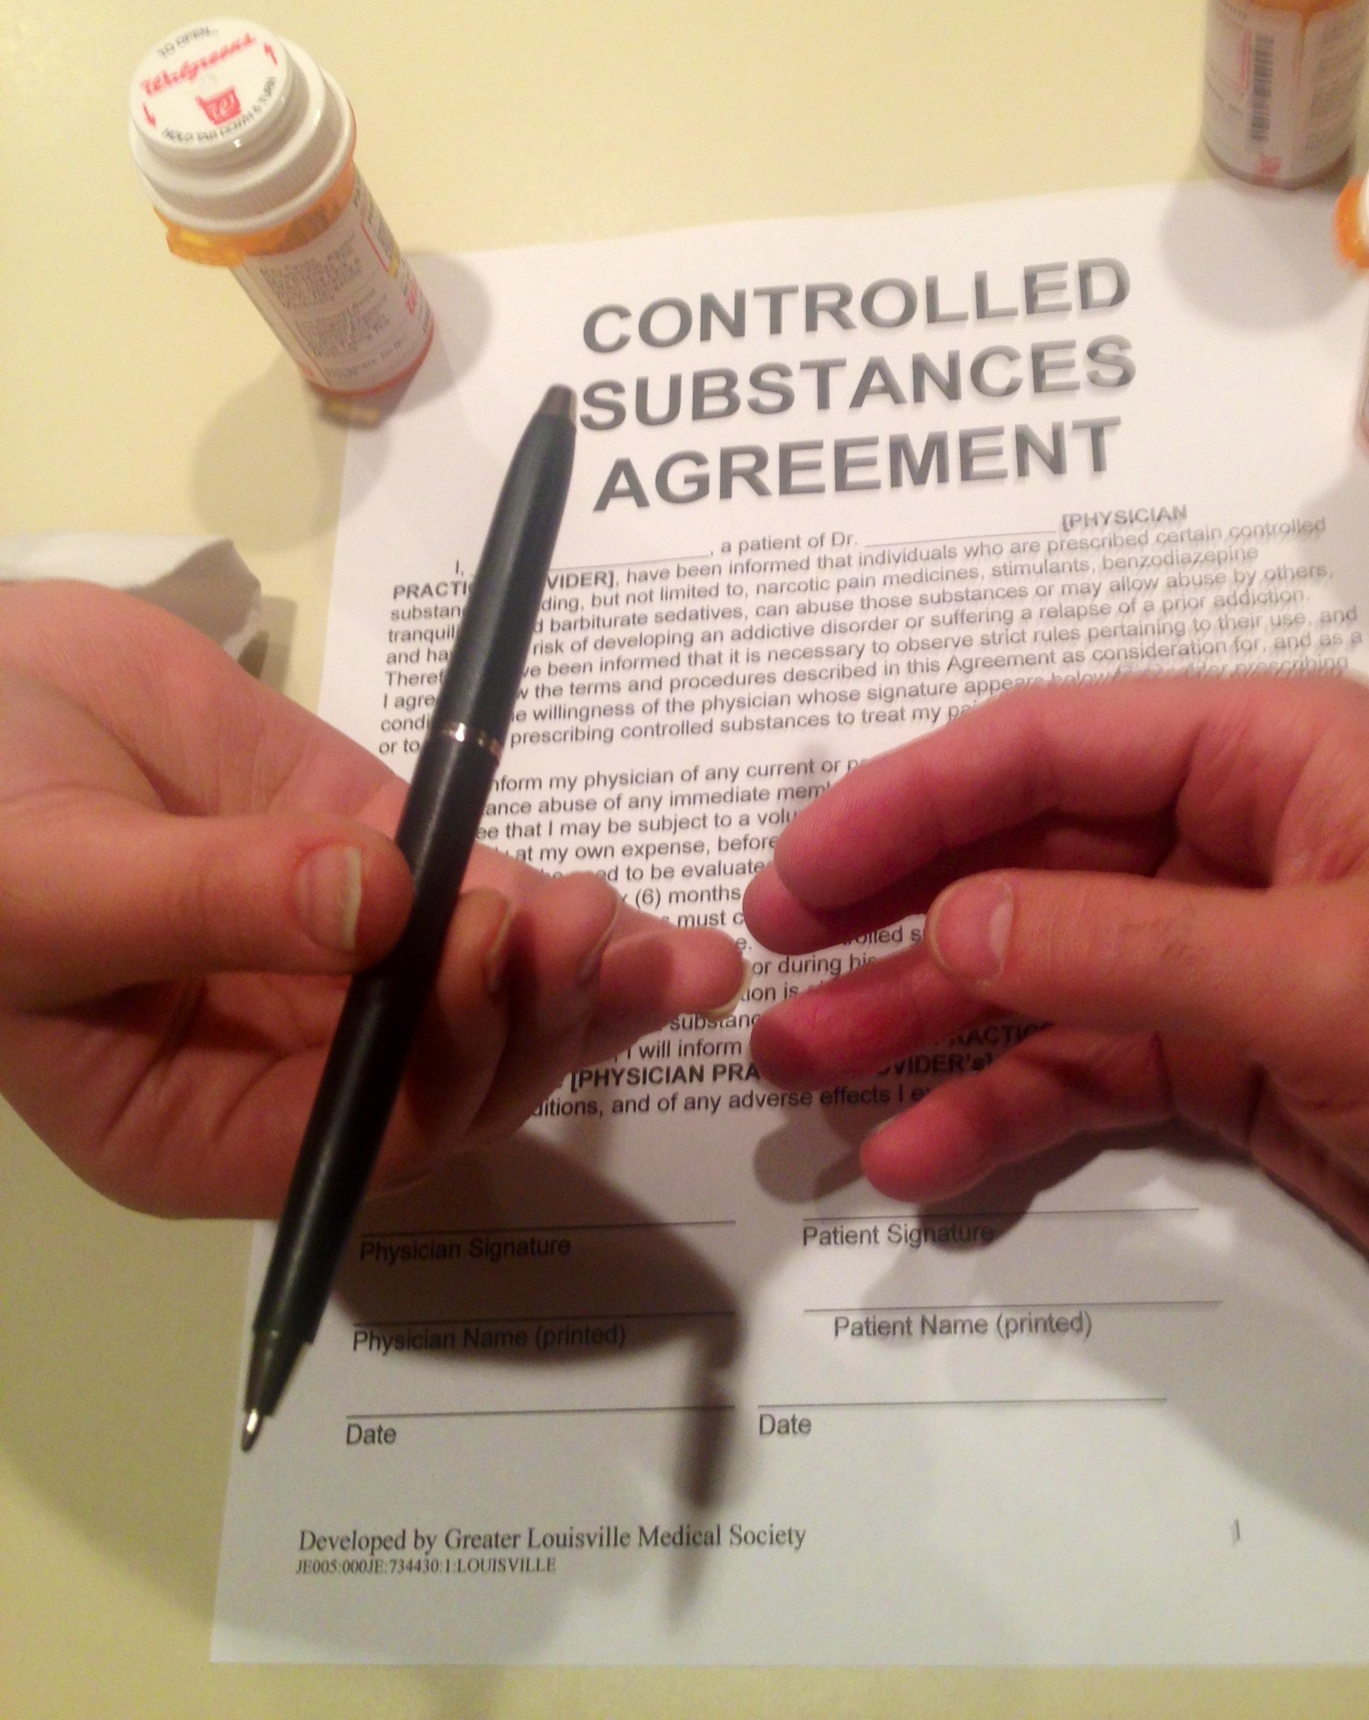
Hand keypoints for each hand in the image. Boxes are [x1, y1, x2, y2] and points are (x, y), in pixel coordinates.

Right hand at [0, 581, 743, 1216]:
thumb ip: (208, 901)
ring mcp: (343, 957)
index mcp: (192, 1121)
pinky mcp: (380, 857)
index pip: (357, 1137)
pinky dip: (560, 908)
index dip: (442, 1062)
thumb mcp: (48, 884)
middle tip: (582, 928)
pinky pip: (486, 895)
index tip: (488, 946)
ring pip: (488, 997)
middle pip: (450, 1080)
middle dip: (530, 1018)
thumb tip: (381, 907)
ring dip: (584, 982)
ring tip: (678, 953)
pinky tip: (653, 921)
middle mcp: (286, 1061)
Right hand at [744, 676, 1368, 1361]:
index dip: (903, 805)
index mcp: (1263, 759)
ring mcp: (1222, 960)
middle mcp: (1227, 841)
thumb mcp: (1323, 979)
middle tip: (766, 981)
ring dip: (921, 1023)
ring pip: (1036, 973)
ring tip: (806, 1078)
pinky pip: (1085, 1071)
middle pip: (1020, 859)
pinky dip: (1002, 1112)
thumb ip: (1120, 943)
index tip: (792, 878)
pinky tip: (920, 1161)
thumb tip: (945, 916)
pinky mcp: (1231, 1067)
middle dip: (892, 920)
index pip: (1042, 749)